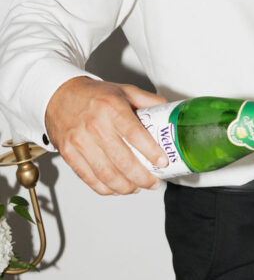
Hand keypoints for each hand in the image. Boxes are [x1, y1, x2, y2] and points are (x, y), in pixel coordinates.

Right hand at [45, 77, 169, 195]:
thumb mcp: (123, 90)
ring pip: (107, 175)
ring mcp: (80, 141)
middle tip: (154, 182)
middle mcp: (95, 125)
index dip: (151, 152)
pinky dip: (106, 189)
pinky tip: (117, 189)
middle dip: (143, 178)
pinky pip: (89, 178)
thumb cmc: (92, 94)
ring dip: (126, 187)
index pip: (135, 134)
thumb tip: (170, 111)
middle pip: (123, 161)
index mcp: (111, 108)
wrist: (57, 95)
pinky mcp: (69, 153)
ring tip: (138, 188)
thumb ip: (148, 101)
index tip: (163, 163)